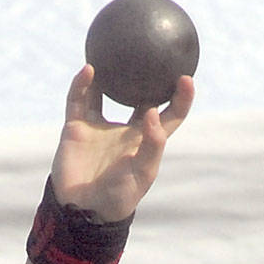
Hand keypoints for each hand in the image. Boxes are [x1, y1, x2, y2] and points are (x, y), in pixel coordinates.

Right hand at [50, 64, 194, 221]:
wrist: (84, 210)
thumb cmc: (120, 196)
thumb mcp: (143, 173)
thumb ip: (152, 144)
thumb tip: (155, 111)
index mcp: (147, 143)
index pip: (170, 116)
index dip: (181, 99)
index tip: (186, 78)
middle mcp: (125, 132)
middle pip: (140, 98)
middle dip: (148, 78)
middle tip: (153, 55)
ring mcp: (101, 128)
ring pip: (106, 93)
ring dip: (110, 74)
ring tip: (117, 53)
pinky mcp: (77, 128)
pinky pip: (79, 99)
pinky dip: (82, 84)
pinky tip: (89, 70)